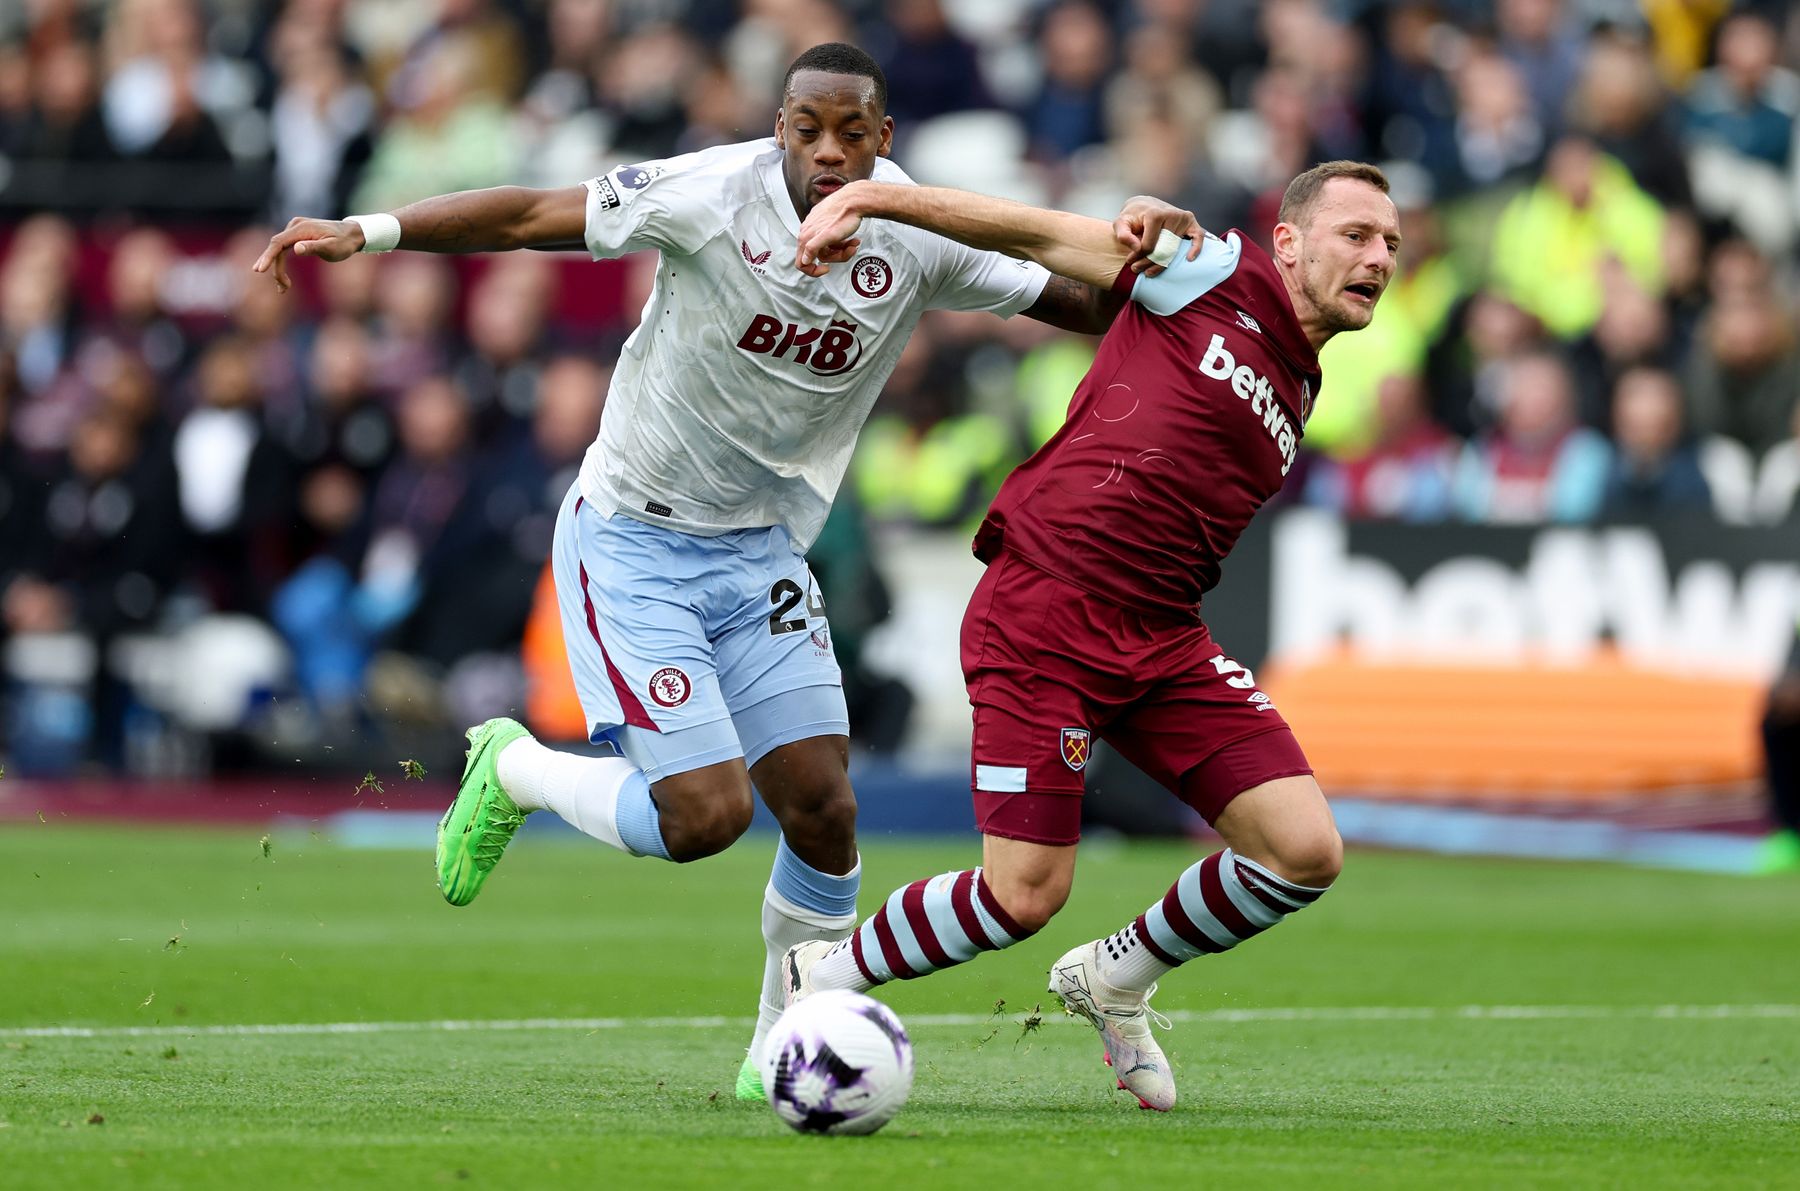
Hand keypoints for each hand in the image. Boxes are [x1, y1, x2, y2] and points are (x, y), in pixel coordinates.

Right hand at [251, 217, 366, 292]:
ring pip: (279, 250)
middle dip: (276, 269)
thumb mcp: (331, 248)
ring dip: (279, 269)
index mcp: (301, 228)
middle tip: (282, 288)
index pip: (278, 242)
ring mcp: (295, 229)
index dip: (267, 256)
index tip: (259, 270)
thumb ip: (314, 247)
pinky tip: (284, 281)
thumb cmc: (344, 243)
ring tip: (284, 289)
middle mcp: (295, 226)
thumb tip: (296, 248)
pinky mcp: (296, 234)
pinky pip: (284, 249)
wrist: (353, 234)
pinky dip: (283, 263)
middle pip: (277, 248)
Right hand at [795, 182, 868, 276]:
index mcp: (806, 236)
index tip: (827, 269)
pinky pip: (831, 239)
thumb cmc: (844, 216)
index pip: (801, 263)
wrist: (854, 199)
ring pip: (827, 248)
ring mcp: (816, 226)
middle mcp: (808, 231)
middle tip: (848, 251)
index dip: (813, 271)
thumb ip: (813, 248)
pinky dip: (842, 241)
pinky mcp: (824, 222)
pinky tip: (851, 238)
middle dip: (835, 257)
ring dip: (841, 249)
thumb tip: (804, 260)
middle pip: (818, 255)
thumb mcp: (829, 235)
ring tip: (853, 244)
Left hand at [1113, 196, 1204, 275]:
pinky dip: (1196, 248)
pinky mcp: (1190, 221)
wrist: (1144, 204)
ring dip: (1162, 263)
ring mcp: (1182, 217)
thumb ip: (1123, 235)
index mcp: (1154, 214)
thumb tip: (1137, 248)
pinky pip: (1197, 236)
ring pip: (1174, 249)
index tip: (1130, 261)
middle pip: (1162, 249)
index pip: (1149, 245)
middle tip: (1136, 269)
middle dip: (1148, 262)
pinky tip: (1189, 259)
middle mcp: (1171, 214)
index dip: (1138, 256)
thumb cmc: (1132, 216)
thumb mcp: (1121, 223)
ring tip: (1149, 272)